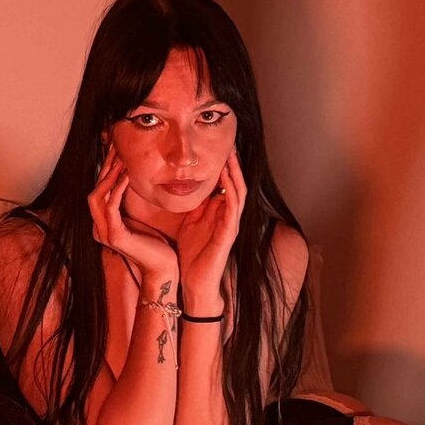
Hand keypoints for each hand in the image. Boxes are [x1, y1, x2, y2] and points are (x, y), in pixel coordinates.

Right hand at [88, 143, 177, 281]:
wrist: (163, 267)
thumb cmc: (154, 243)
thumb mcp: (138, 217)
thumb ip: (128, 202)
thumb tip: (128, 177)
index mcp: (103, 223)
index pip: (98, 191)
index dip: (105, 169)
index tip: (115, 150)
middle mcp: (99, 228)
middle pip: (94, 191)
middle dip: (104, 168)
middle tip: (115, 148)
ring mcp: (105, 233)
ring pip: (97, 197)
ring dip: (109, 176)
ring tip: (121, 159)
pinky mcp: (115, 237)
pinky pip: (111, 208)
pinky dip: (117, 190)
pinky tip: (126, 176)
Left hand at [175, 150, 244, 313]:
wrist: (194, 282)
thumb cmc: (192, 254)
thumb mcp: (190, 222)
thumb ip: (194, 205)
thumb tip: (186, 185)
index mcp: (218, 211)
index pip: (225, 182)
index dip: (224, 165)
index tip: (218, 145)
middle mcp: (228, 215)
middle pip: (235, 183)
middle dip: (233, 163)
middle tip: (229, 143)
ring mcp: (231, 223)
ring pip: (238, 191)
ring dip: (235, 173)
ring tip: (231, 154)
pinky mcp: (229, 233)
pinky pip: (233, 207)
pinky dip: (231, 190)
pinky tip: (227, 178)